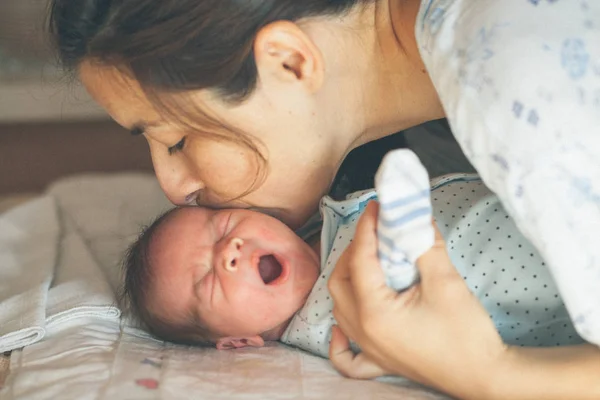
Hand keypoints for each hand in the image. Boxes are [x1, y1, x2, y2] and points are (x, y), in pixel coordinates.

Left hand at [328, 201, 507, 398]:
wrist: (486, 376)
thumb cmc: (467, 332)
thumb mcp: (446, 281)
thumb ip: (425, 246)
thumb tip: (414, 219)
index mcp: (375, 312)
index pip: (360, 260)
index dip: (365, 230)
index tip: (375, 208)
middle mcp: (364, 332)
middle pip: (340, 282)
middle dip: (353, 252)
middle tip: (374, 233)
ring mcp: (370, 350)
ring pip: (339, 309)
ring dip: (347, 282)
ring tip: (367, 262)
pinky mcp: (381, 362)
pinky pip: (348, 355)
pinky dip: (339, 339)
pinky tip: (341, 326)